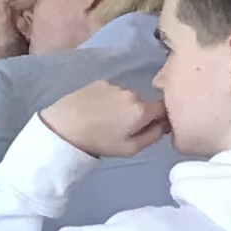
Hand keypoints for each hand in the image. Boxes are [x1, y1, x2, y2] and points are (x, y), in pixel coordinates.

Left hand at [43, 81, 171, 160]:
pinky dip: (108, 100)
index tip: (151, 126)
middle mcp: (131, 92)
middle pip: (144, 102)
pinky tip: (96, 109)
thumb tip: (165, 124)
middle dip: (138, 113)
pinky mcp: (99, 82)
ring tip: (105, 119)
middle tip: (122, 127)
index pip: (164, 107)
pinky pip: (112, 92)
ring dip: (122, 106)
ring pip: (127, 97)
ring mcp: (114, 85)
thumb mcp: (131, 148)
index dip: (160, 117)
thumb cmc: (100, 142)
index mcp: (142, 109)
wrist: (64, 127)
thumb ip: (154, 136)